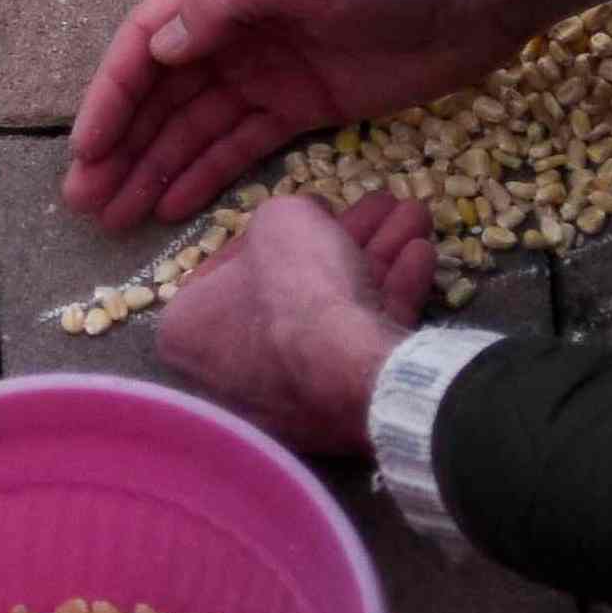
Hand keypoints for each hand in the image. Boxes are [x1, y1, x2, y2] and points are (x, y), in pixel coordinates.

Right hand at [59, 0, 611, 230]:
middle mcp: (235, 26)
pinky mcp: (308, 105)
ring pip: (195, 126)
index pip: (146, 42)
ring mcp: (271, 69)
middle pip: (162, 93)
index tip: (85, 152)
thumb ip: (222, 3)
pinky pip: (242, 144)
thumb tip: (158, 48)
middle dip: (122, 146)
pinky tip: (172, 208)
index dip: (110, 98)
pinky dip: (206, 173)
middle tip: (85, 203)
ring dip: (154, 168)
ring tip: (114, 218)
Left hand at [153, 191, 441, 455]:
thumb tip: (306, 222)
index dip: (277, 228)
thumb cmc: (293, 290)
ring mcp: (286, 394)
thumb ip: (288, 214)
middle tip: (383, 205)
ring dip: (380, 255)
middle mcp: (228, 370)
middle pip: (293, 287)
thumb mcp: (282, 219)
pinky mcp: (336, 408)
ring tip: (416, 215)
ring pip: (335, 310)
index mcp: (190, 328)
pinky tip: (421, 254)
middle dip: (346, 237)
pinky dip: (392, 294)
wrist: (346, 372)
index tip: (316, 207)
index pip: (229, 266)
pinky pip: (360, 341)